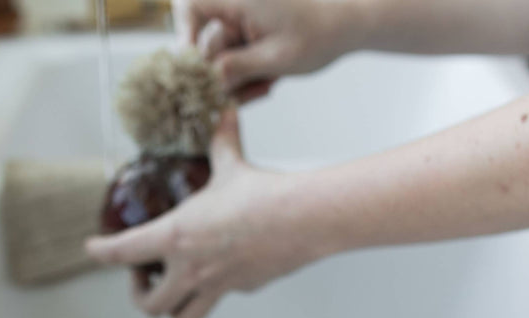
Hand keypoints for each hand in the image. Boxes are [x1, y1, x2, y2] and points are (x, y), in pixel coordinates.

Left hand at [86, 111, 320, 317]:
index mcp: (176, 237)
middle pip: (150, 306)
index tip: (92, 249)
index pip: (124, 252)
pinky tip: (218, 271)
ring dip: (173, 308)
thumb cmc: (264, 195)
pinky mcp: (241, 289)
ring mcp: (217, 285)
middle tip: (143, 278)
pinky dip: (210, 292)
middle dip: (141, 296)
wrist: (303, 219)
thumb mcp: (231, 165)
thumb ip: (221, 143)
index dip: (101, 252)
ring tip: (174, 288)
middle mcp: (191, 269)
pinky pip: (218, 299)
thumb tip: (224, 113)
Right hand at [176, 0, 358, 98]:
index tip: (192, 63)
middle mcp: (234, 7)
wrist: (344, 28)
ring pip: (220, 58)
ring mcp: (240, 22)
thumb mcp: (276, 58)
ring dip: (236, 80)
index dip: (183, 33)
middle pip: (204, 42)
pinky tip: (267, 84)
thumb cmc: (317, 36)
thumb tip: (206, 79)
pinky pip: (234, 61)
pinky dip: (246, 77)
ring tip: (263, 88)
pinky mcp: (246, 36)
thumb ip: (237, 68)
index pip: (190, 6)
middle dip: (219, 73)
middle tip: (236, 97)